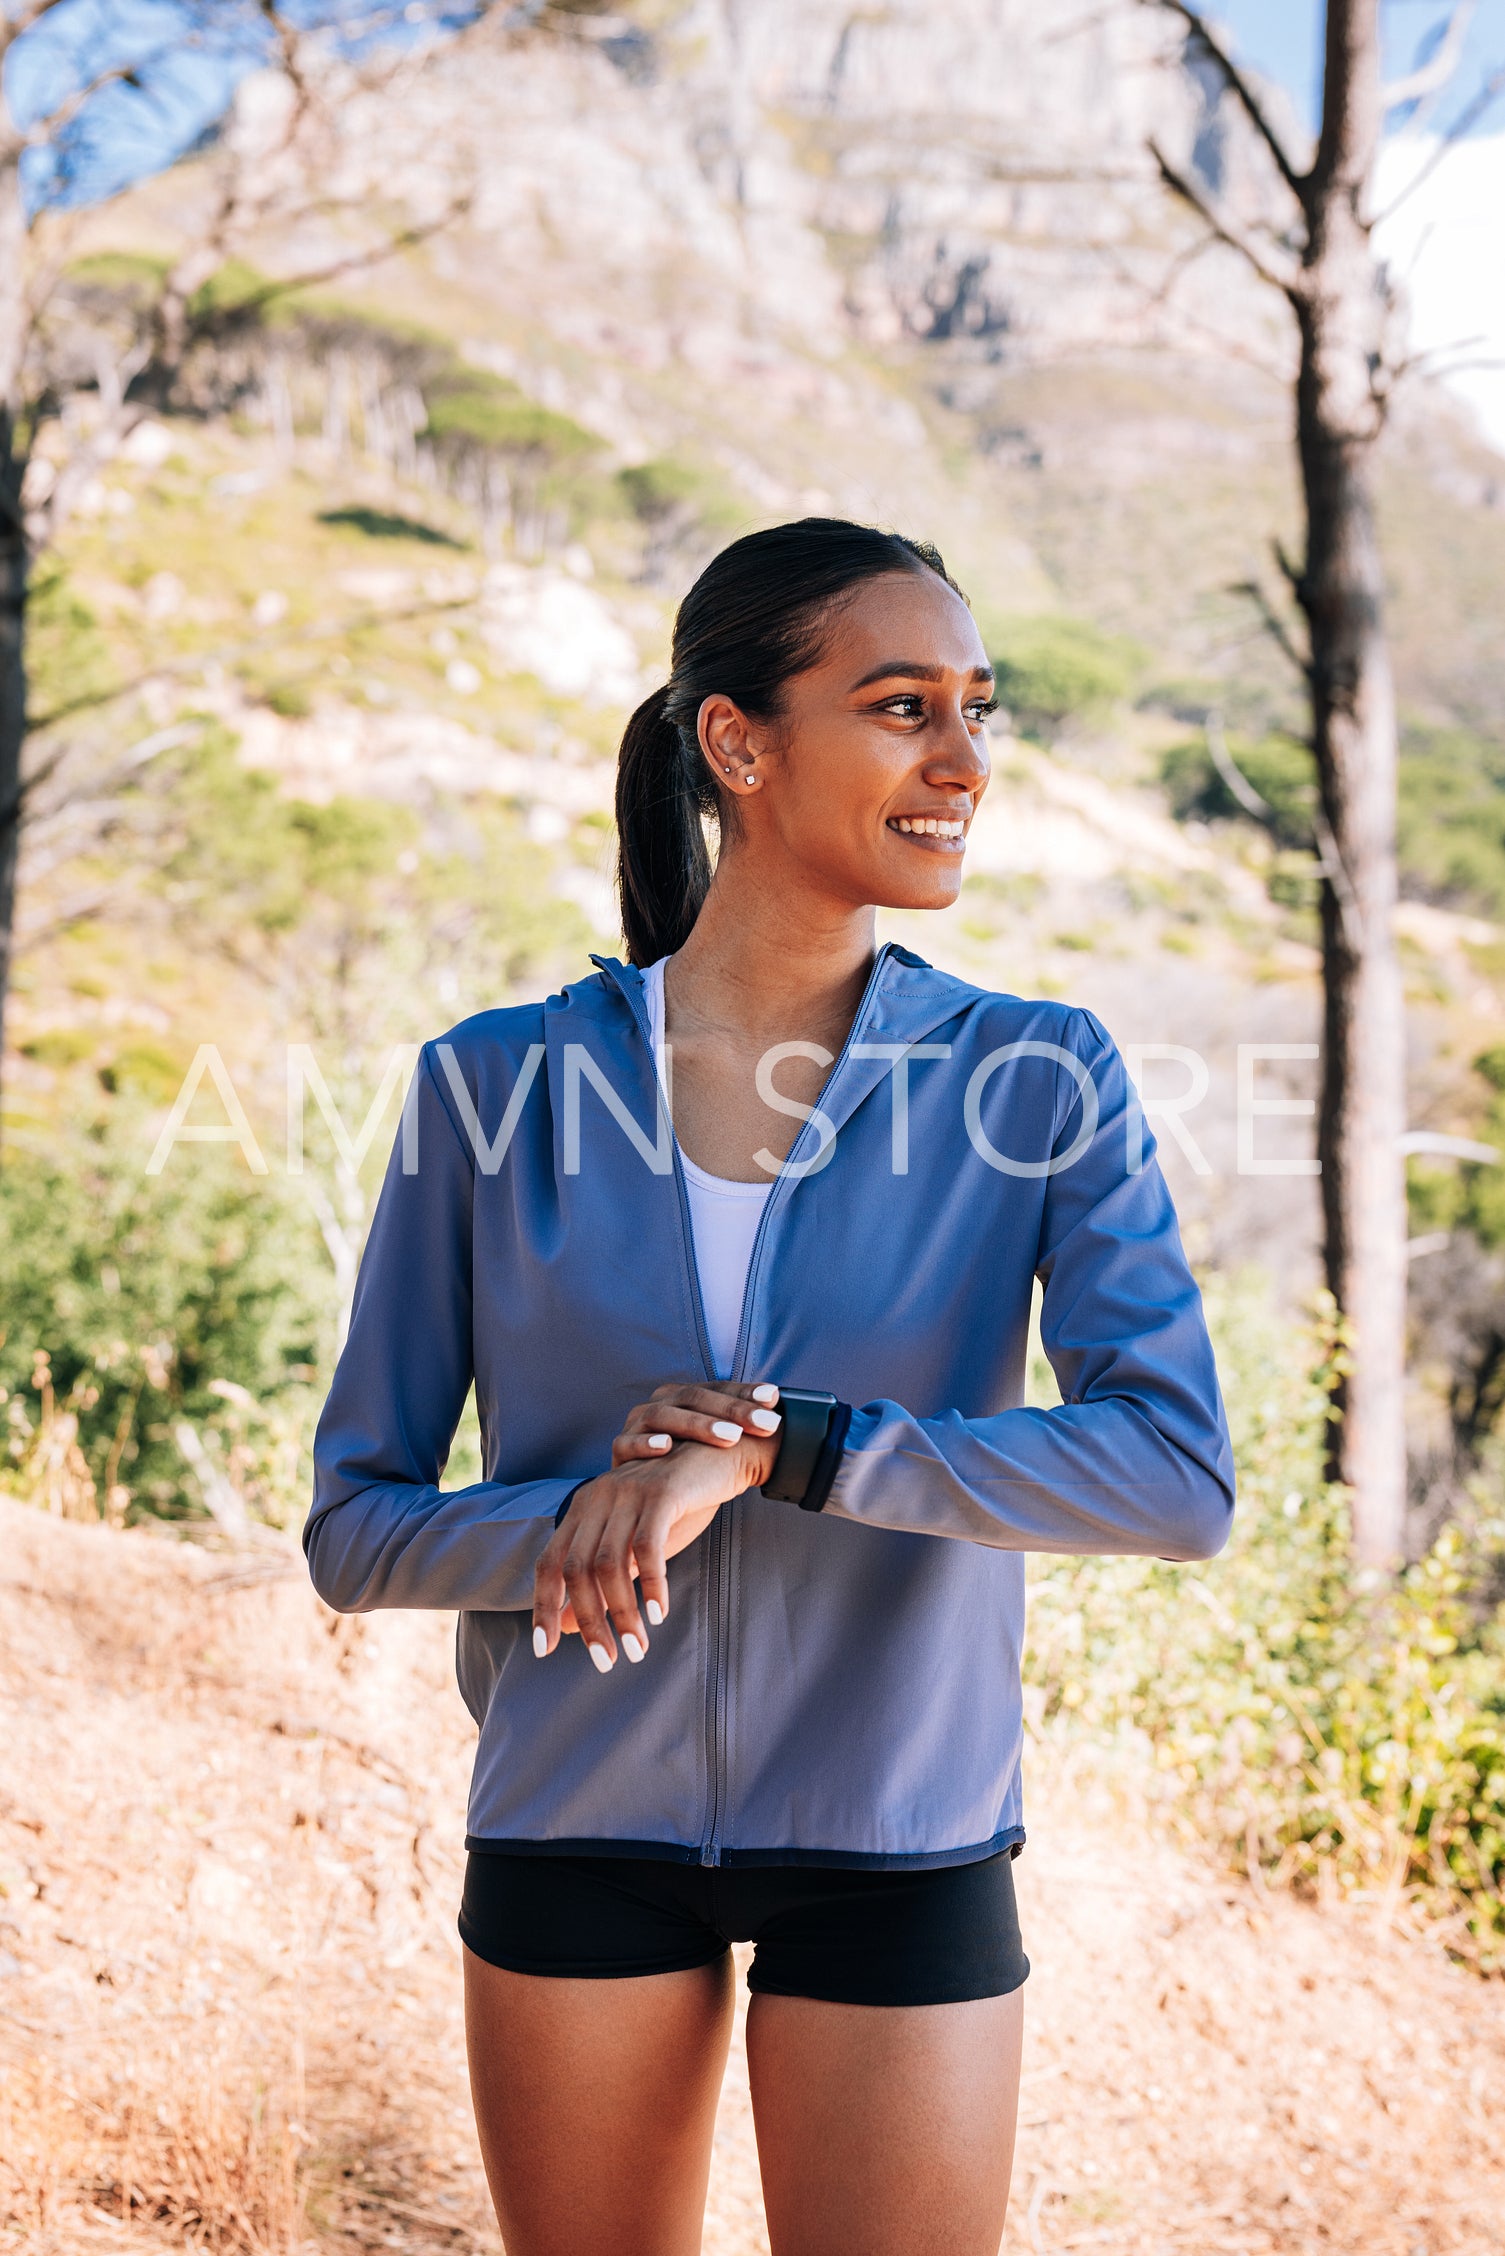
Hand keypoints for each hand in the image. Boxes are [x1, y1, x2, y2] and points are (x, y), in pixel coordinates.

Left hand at [532, 1421, 779, 1671]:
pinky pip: (648, 1546)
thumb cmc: (677, 1505)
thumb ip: (602, 1580)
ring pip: (610, 1564)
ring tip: (637, 1648)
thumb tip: (566, 1625)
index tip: (546, 1649)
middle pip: (576, 1569)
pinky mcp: (660, 1492)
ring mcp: (627, 1492)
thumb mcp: (634, 1545)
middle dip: (589, 1621)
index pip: (549, 1562)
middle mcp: (597, 1497)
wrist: (721, 1455)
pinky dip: (652, 1584)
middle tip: (606, 1661)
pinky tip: (659, 1612)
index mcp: (583, 1508)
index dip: (544, 1606)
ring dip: (622, 1612)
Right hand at [611, 1379, 782, 1465]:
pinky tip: (665, 1447)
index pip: (718, 1388)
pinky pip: (627, 1443)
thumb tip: (782, 1420)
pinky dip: (645, 1443)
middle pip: (694, 1397)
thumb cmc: (691, 1474)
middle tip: (762, 1423)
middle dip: (732, 1409)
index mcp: (686, 1399)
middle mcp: (661, 1405)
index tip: (773, 1401)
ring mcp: (637, 1426)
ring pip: (663, 1414)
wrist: (648, 1506)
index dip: (745, 1393)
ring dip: (697, 1424)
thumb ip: (741, 1433)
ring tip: (728, 1436)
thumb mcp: (718, 1452)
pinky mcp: (619, 1451)